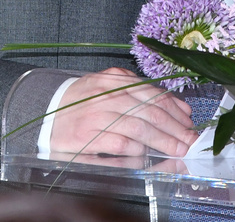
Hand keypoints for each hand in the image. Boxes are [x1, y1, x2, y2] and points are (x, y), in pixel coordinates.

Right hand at [49, 67, 198, 157]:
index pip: (153, 94)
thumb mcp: (110, 87)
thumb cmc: (83, 101)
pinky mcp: (87, 136)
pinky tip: (146, 155)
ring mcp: (97, 114)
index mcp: (116, 80)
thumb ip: (140, 93)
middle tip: (188, 142)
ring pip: (139, 127)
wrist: (46, 111)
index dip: (175, 111)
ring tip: (176, 150)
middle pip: (150, 112)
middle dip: (174, 129)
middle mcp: (108, 94)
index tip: (189, 124)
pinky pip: (119, 144)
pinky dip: (135, 150)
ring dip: (161, 141)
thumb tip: (177, 107)